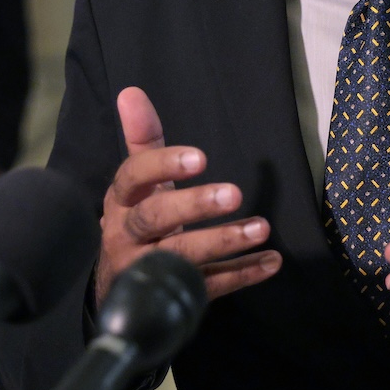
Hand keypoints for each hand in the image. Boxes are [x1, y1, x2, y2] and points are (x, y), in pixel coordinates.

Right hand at [95, 87, 281, 304]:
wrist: (119, 288)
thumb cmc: (138, 220)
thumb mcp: (138, 183)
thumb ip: (142, 138)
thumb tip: (131, 92)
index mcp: (122, 200)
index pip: (133, 177)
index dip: (163, 166)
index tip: (200, 157)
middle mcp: (127, 235)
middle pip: (155, 218)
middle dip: (194, 206)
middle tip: (235, 194)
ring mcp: (147, 270)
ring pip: (181, 257)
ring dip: (223, 242)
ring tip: (261, 229)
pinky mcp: (172, 297)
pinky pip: (208, 287)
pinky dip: (241, 275)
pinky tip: (270, 261)